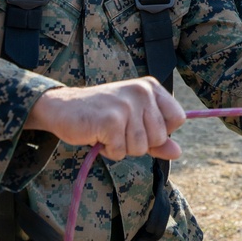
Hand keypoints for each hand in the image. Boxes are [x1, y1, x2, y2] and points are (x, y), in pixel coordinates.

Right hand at [26, 77, 185, 160]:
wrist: (62, 108)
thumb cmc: (101, 115)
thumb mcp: (133, 121)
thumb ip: (157, 138)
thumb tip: (178, 153)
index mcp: (150, 87)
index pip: (178, 118)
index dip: (161, 131)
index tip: (140, 125)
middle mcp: (142, 91)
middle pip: (159, 137)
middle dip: (138, 143)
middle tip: (118, 129)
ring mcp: (127, 105)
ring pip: (140, 147)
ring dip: (121, 148)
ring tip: (107, 131)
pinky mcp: (111, 120)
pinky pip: (120, 152)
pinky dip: (108, 151)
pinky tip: (98, 135)